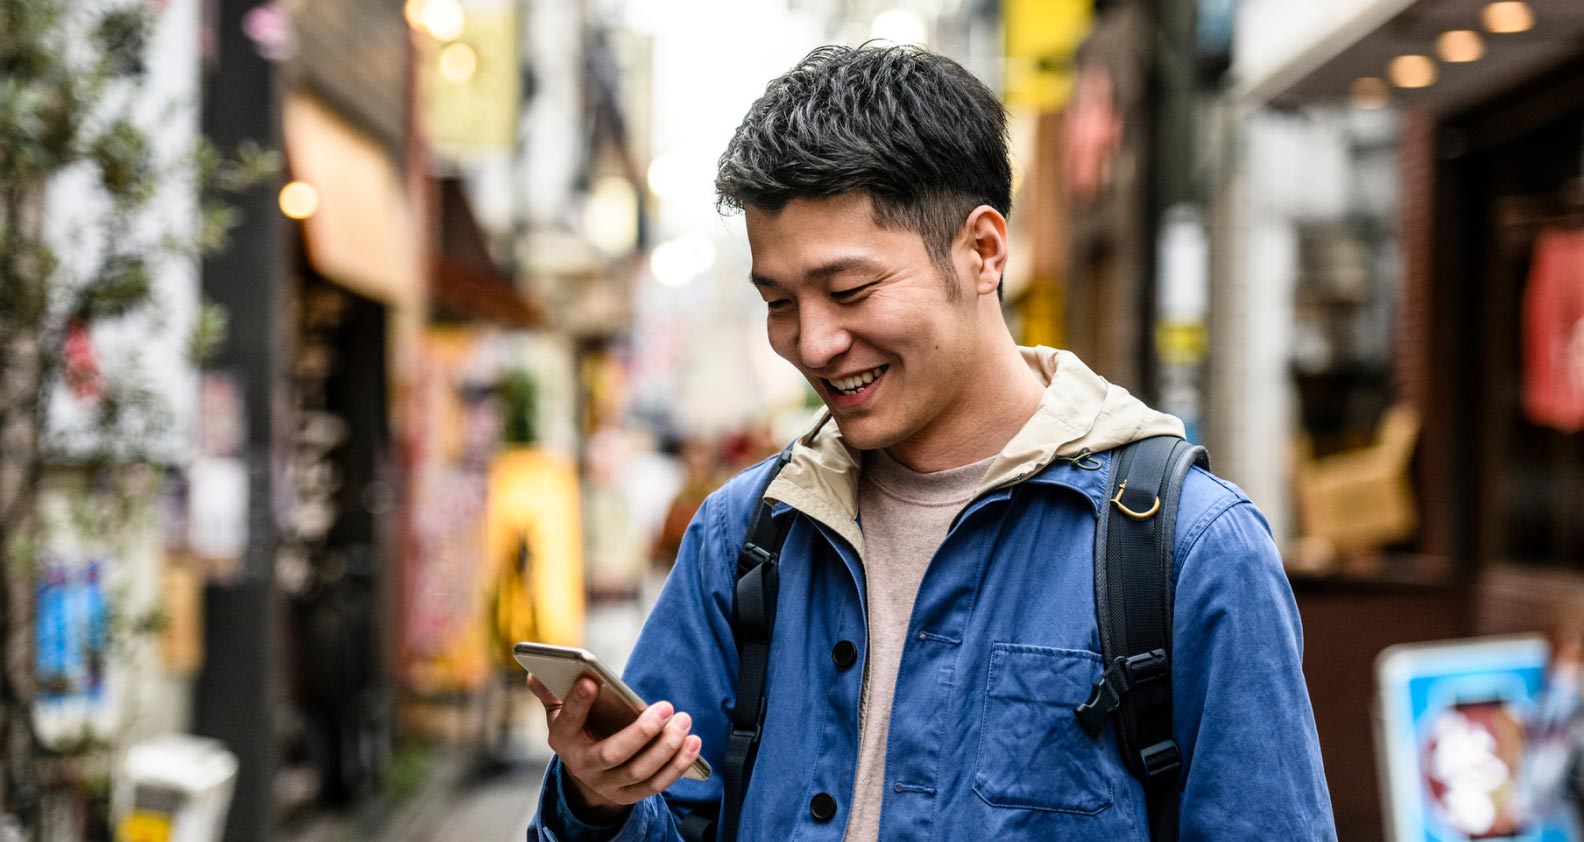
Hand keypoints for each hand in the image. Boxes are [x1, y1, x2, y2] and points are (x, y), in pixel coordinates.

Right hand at [527, 674, 702, 823]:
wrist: (587, 771)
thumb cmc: (579, 730)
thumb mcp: (561, 712)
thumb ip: (551, 692)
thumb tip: (535, 673)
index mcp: (562, 740)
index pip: (568, 722)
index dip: (577, 703)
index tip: (592, 680)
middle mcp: (584, 766)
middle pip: (613, 753)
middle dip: (642, 731)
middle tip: (667, 706)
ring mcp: (608, 784)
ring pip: (640, 770)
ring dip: (667, 747)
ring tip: (684, 720)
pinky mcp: (630, 795)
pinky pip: (657, 784)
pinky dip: (677, 764)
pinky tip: (693, 743)